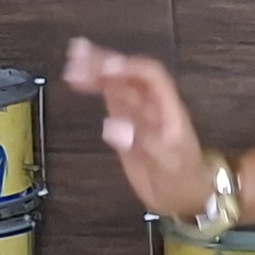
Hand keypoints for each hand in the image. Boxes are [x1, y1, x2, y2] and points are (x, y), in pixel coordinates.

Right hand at [63, 35, 209, 220]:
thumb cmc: (183, 179)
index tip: (104, 66)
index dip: (129, 67)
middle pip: (129, 76)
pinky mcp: (126, 126)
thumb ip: (142, 142)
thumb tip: (112, 127)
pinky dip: (95, 89)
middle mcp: (152, 106)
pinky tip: (79, 81)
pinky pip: (111, 100)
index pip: (151, 77)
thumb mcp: (168, 163)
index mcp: (168, 109)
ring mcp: (138, 114)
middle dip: (105, 63)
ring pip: (117, 85)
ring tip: (72, 61)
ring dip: (96, 71)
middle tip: (78, 55)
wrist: (183, 198)